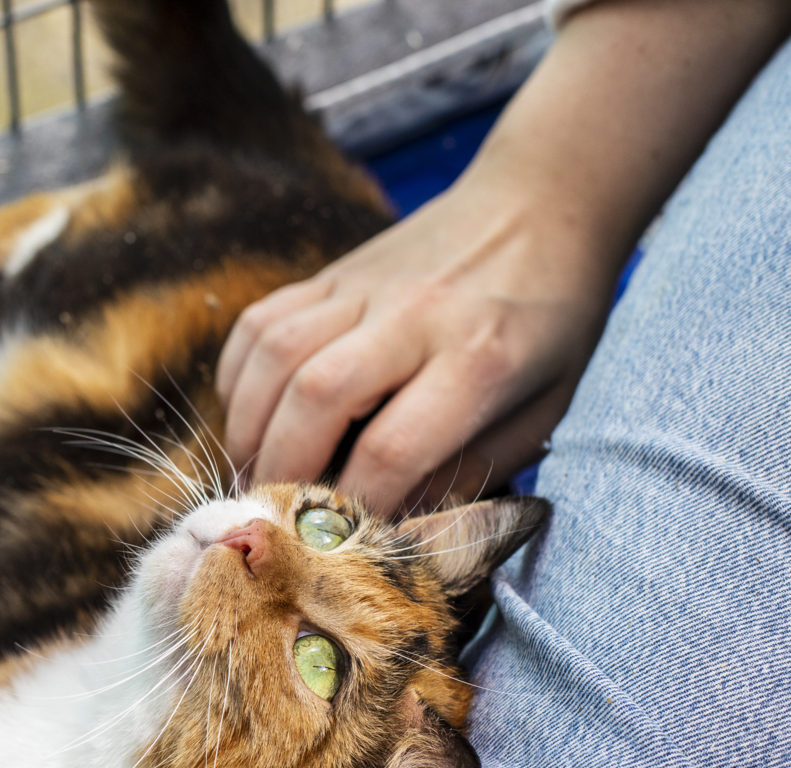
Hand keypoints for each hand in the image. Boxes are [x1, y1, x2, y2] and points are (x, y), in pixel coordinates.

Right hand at [218, 168, 613, 515]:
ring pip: (274, 356)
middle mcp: (415, 315)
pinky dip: (239, 379)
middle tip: (279, 514)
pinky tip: (253, 416)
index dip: (354, 506)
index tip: (342, 540)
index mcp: (480, 358)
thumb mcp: (543, 412)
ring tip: (255, 471)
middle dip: (285, 471)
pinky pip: (258, 324)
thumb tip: (393, 525)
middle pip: (316, 398)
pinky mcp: (331, 271)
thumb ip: (470, 471)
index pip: (392, 448)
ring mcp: (365, 285)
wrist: (542, 203)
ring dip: (249, 428)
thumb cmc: (551, 324)